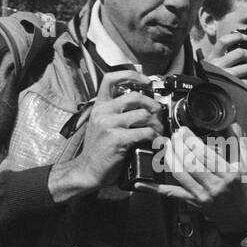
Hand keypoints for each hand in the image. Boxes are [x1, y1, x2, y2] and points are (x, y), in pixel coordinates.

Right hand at [68, 69, 164, 192]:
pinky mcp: (117, 138)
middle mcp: (103, 112)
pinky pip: (145, 132)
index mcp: (100, 106)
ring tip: (158, 132)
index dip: (131, 75)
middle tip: (159, 115)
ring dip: (157, 124)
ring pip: (144, 115)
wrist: (88, 170)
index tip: (146, 81)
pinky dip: (155, 137)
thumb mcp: (103, 125)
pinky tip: (156, 141)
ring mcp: (109, 124)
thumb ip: (117, 113)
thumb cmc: (100, 150)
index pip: (111, 79)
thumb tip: (142, 107)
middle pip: (136, 96)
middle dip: (153, 105)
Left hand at [133, 122, 246, 229]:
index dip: (191, 140)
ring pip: (179, 173)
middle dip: (179, 145)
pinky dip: (154, 189)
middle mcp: (214, 185)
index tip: (185, 130)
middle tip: (175, 134)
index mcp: (229, 174)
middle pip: (190, 162)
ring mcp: (201, 195)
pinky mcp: (192, 201)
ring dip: (169, 157)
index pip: (205, 154)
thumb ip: (238, 143)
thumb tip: (231, 123)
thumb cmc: (243, 189)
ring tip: (167, 145)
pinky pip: (170, 194)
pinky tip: (139, 184)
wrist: (241, 216)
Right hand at [203, 31, 246, 84]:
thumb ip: (221, 54)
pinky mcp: (233, 87)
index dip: (236, 37)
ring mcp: (226, 76)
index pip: (223, 41)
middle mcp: (218, 65)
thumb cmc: (212, 76)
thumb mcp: (212, 63)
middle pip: (240, 53)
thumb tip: (236, 43)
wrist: (205, 95)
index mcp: (213, 57)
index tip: (246, 37)